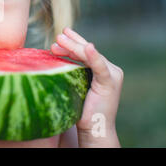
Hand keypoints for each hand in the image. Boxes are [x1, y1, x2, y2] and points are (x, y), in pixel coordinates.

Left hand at [51, 27, 122, 146]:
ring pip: (90, 55)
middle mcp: (111, 69)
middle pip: (87, 51)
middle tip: (57, 37)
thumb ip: (72, 71)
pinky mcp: (110, 82)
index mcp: (103, 69)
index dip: (72, 43)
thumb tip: (53, 56)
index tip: (59, 36)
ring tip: (60, 38)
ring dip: (74, 46)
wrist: (94, 129)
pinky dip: (93, 56)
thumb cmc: (81, 110)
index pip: (86, 52)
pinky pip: (100, 66)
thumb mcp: (76, 85)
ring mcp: (112, 75)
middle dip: (71, 43)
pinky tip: (87, 48)